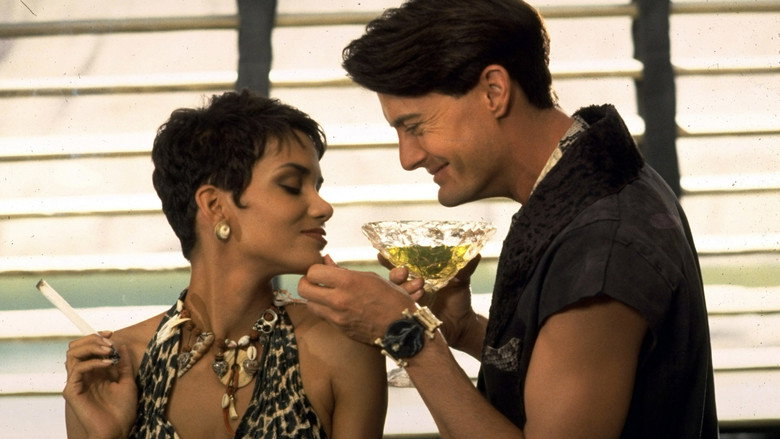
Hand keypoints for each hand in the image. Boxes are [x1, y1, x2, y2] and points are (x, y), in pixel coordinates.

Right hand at [64, 332, 136, 438]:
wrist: (118, 430)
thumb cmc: (122, 410)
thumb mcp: (127, 381)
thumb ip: (123, 363)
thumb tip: (121, 343)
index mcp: (93, 372)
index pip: (86, 347)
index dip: (96, 337)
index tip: (111, 333)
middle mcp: (82, 375)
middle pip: (75, 347)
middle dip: (92, 339)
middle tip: (109, 342)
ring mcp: (76, 383)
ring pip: (72, 354)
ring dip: (91, 347)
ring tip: (109, 351)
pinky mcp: (72, 391)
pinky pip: (77, 369)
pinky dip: (93, 362)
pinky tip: (109, 363)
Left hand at [298, 255, 422, 344]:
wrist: (402, 328)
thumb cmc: (390, 298)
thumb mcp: (369, 277)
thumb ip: (343, 271)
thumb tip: (326, 260)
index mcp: (348, 282)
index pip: (313, 272)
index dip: (316, 269)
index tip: (322, 269)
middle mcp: (339, 300)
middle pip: (303, 289)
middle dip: (307, 282)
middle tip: (315, 281)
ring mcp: (337, 317)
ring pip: (309, 304)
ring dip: (314, 297)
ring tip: (325, 294)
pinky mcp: (339, 329)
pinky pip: (322, 316)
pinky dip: (324, 309)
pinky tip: (336, 306)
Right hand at [381, 253, 482, 349]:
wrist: (462, 326)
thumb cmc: (460, 301)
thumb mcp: (462, 281)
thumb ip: (465, 268)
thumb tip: (476, 252)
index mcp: (417, 277)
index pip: (399, 266)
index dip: (389, 260)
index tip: (382, 254)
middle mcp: (409, 289)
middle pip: (392, 280)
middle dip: (395, 274)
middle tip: (404, 271)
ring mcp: (407, 304)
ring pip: (395, 295)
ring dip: (404, 288)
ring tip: (421, 287)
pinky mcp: (409, 318)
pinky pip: (400, 310)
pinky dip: (408, 303)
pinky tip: (419, 301)